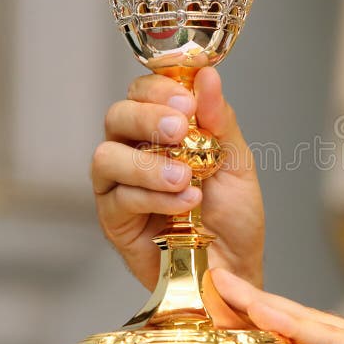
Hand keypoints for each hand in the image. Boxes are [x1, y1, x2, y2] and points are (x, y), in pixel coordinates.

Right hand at [90, 66, 264, 289]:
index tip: (186, 100)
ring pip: (107, 157)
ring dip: (148, 164)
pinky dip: (153, 198)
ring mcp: (120, 186)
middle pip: (117, 116)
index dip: (158, 89)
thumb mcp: (236, 161)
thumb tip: (207, 77)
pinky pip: (118, 199)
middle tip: (179, 130)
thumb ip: (219, 120)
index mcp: (161, 130)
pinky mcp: (114, 221)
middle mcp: (134, 151)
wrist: (234, 267)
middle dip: (147, 118)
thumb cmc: (233, 216)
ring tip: (185, 177)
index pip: (143, 91)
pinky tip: (185, 203)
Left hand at [211, 268, 343, 343]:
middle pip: (296, 322)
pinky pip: (338, 341)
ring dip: (271, 309)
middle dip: (255, 303)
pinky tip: (271, 318)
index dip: (251, 318)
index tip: (216, 304)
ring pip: (313, 325)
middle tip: (218, 282)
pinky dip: (303, 329)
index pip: (287, 337)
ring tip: (234, 294)